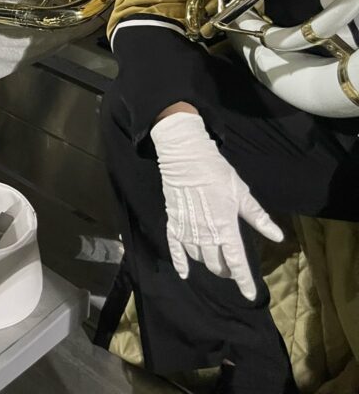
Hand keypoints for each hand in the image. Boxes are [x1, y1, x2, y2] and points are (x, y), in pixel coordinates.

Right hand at [150, 112, 283, 299]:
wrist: (186, 157)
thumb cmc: (217, 173)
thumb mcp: (241, 193)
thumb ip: (258, 217)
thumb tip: (278, 237)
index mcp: (226, 228)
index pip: (237, 262)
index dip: (244, 281)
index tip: (250, 295)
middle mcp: (206, 235)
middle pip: (217, 264)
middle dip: (227, 270)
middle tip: (233, 266)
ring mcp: (187, 231)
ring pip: (199, 258)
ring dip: (209, 262)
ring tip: (215, 259)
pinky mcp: (173, 223)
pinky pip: (175, 249)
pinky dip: (179, 263)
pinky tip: (184, 273)